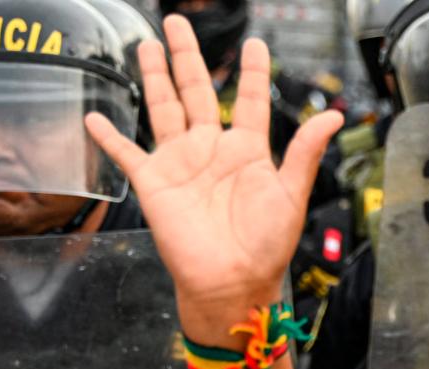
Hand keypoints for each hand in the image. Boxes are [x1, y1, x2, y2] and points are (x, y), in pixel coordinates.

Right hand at [83, 17, 342, 339]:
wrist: (231, 283)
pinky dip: (109, 137)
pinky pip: (127, 153)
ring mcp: (181, 163)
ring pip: (164, 108)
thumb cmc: (266, 247)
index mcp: (248, 151)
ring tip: (147, 45)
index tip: (255, 43)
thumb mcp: (291, 195)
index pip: (250, 100)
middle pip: (198, 91)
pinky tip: (95, 117)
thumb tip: (333, 117)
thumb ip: (305, 153)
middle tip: (178, 23)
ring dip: (154, 77)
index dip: (252, 72)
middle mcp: (212, 150)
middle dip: (188, 57)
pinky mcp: (154, 183)